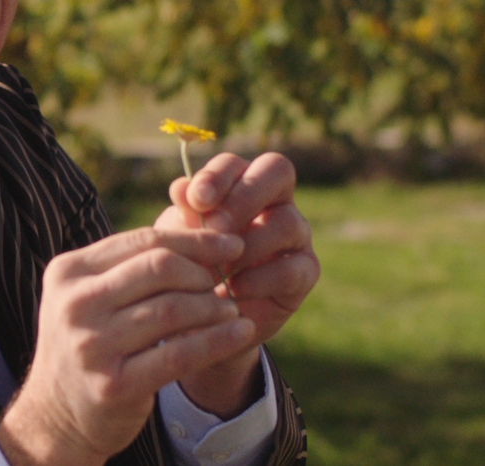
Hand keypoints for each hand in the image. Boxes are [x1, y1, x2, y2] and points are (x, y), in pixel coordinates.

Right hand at [0, 228, 258, 465]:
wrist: (56, 415)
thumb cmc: (89, 344)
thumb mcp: (93, 297)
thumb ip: (132, 266)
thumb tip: (203, 231)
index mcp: (68, 272)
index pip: (143, 241)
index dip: (193, 240)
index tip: (231, 243)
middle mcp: (75, 304)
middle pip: (159, 268)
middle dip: (203, 271)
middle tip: (226, 281)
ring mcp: (91, 345)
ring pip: (173, 309)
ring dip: (214, 306)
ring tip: (232, 309)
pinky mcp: (114, 384)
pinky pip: (180, 354)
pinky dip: (218, 340)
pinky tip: (242, 332)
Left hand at [155, 152, 317, 416]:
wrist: (205, 320)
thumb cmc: (190, 267)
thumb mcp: (180, 240)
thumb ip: (184, 215)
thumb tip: (180, 187)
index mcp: (239, 184)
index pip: (236, 163)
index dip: (217, 176)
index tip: (195, 200)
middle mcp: (274, 201)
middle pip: (277, 171)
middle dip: (244, 196)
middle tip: (215, 226)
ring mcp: (295, 234)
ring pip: (286, 222)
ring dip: (247, 246)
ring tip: (217, 269)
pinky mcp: (305, 271)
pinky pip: (292, 268)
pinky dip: (259, 280)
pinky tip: (233, 291)